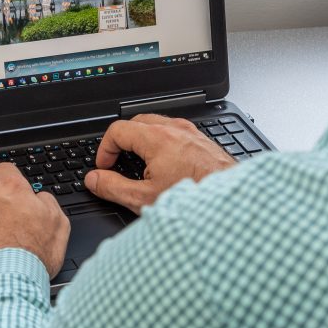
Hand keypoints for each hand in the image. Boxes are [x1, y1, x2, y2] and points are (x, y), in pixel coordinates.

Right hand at [86, 114, 236, 213]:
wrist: (232, 205)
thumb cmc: (196, 201)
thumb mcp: (145, 199)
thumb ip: (113, 187)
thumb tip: (94, 180)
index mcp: (157, 138)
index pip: (118, 130)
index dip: (105, 149)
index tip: (105, 167)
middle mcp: (175, 130)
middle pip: (137, 123)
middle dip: (122, 142)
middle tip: (118, 164)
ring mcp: (192, 134)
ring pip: (158, 126)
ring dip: (143, 142)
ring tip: (140, 166)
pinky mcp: (203, 142)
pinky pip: (176, 135)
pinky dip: (163, 145)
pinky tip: (166, 168)